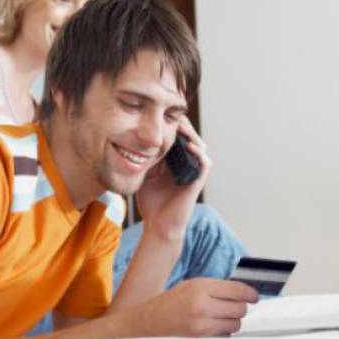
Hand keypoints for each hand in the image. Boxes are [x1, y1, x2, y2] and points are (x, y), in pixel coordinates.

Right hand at [135, 278, 259, 336]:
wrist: (147, 324)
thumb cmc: (170, 303)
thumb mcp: (190, 286)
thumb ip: (215, 288)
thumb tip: (242, 291)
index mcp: (200, 287)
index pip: (237, 290)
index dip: (250, 293)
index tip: (254, 296)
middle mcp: (202, 306)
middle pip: (240, 309)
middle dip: (240, 307)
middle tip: (233, 306)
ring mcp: (202, 327)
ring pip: (235, 324)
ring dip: (232, 321)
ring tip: (218, 317)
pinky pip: (226, 337)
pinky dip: (223, 333)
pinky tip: (211, 328)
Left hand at [136, 117, 210, 238]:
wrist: (158, 224)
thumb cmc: (150, 202)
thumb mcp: (144, 174)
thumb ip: (143, 158)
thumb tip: (134, 140)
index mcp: (174, 161)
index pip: (178, 136)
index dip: (173, 124)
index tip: (161, 114)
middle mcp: (186, 164)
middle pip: (190, 136)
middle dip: (182, 124)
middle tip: (171, 115)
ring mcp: (193, 171)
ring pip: (200, 145)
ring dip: (191, 134)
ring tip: (180, 126)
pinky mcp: (197, 180)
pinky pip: (204, 162)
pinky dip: (198, 152)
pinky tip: (188, 145)